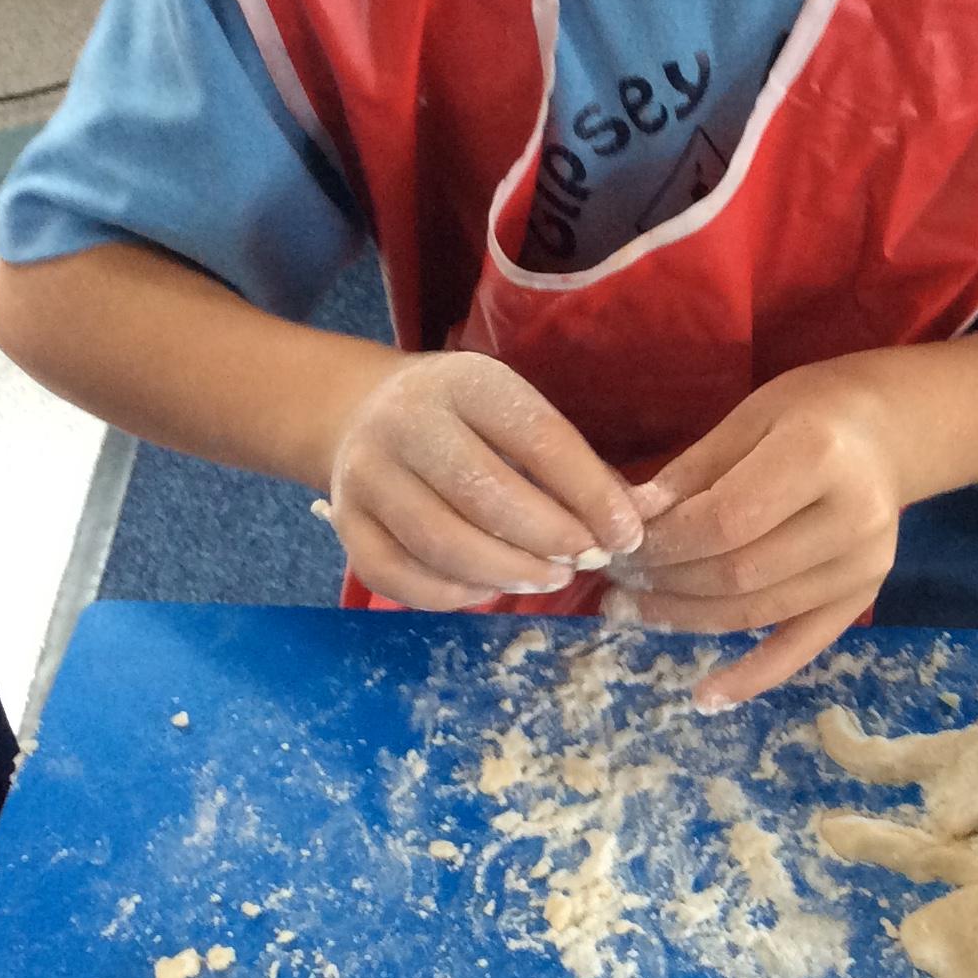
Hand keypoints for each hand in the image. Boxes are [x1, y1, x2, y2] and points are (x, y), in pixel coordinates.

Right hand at [329, 352, 644, 609]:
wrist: (361, 412)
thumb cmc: (465, 422)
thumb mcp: (515, 414)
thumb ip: (573, 465)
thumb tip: (632, 521)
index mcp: (467, 383)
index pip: (538, 437)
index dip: (589, 493)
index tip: (627, 534)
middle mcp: (408, 422)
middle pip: (486, 495)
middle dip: (550, 539)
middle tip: (587, 560)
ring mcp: (368, 473)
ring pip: (441, 542)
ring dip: (507, 573)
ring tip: (548, 578)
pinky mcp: (345, 520)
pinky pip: (397, 576)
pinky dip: (450, 595)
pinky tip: (488, 590)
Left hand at [616, 358, 908, 710]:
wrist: (893, 432)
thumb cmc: (812, 411)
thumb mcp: (749, 418)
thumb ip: (691, 473)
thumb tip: (627, 520)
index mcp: (818, 456)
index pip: (725, 520)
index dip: (664, 543)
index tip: (618, 545)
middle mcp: (849, 519)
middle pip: (738, 572)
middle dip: (665, 581)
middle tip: (614, 579)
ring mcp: (861, 567)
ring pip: (757, 611)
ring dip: (686, 619)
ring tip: (631, 611)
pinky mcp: (862, 597)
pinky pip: (801, 648)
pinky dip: (752, 677)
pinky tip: (705, 696)